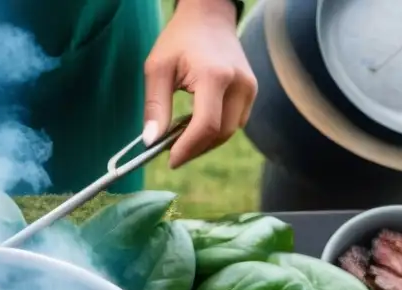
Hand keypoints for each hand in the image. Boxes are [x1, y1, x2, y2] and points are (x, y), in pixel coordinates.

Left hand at [143, 0, 256, 167]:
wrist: (209, 16)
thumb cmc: (180, 39)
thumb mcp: (157, 69)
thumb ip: (154, 106)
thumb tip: (150, 142)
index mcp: (215, 76)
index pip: (206, 125)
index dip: (188, 149)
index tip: (170, 161)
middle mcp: (239, 84)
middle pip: (219, 134)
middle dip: (194, 149)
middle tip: (170, 150)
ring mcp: (250, 88)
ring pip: (229, 132)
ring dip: (204, 142)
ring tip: (180, 137)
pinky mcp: (251, 91)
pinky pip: (234, 122)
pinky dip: (214, 131)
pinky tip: (194, 126)